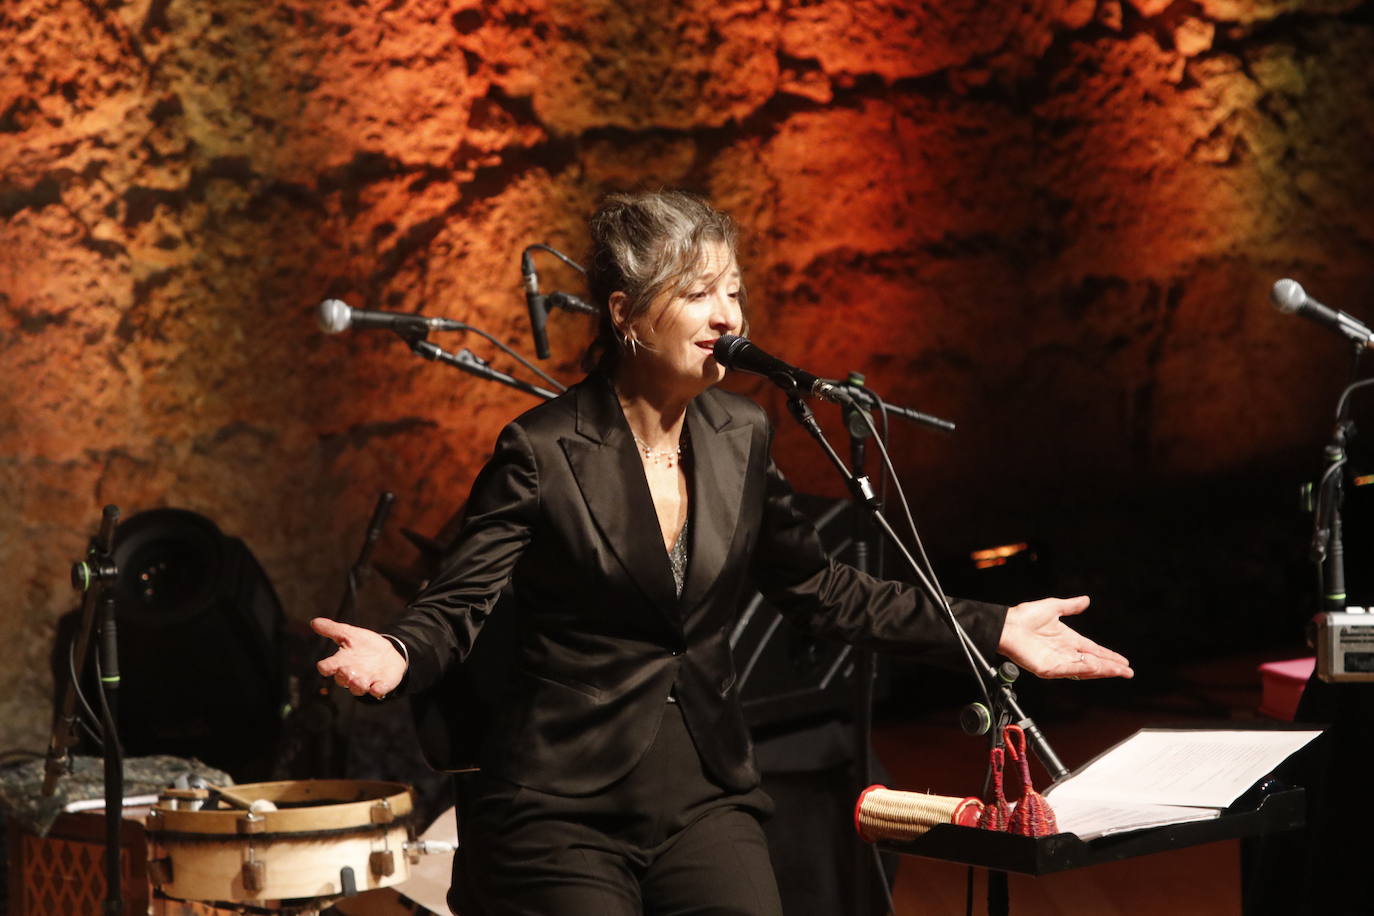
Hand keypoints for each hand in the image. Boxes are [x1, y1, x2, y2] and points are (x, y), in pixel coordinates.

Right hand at [312, 617, 407, 698]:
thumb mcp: (349, 634)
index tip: (324, 666)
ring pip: (357, 688)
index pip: (327, 667)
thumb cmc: (363, 645)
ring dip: (358, 685)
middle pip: (341, 679)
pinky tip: (377, 688)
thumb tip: (314, 621)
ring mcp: (366, 681)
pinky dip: (377, 690)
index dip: (325, 667)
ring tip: (361, 681)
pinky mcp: (380, 685)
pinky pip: (377, 690)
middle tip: (346, 670)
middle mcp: (351, 674)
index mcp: (340, 662)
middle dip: (343, 676)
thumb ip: (332, 629)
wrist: (387, 653)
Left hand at [996, 596, 1132, 679]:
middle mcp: (1064, 652)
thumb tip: (1086, 600)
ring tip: (1119, 670)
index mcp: (1067, 640)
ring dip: (1102, 670)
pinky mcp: (1047, 668)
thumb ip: (1070, 606)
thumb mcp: (1052, 607)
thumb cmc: (1024, 616)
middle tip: (1128, 671)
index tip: (1124, 661)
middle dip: (1111, 667)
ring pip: (1085, 669)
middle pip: (1093, 662)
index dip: (1108, 656)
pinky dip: (1083, 668)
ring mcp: (1056, 662)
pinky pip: (1069, 670)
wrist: (1006, 624)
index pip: (1093, 650)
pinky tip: (1096, 666)